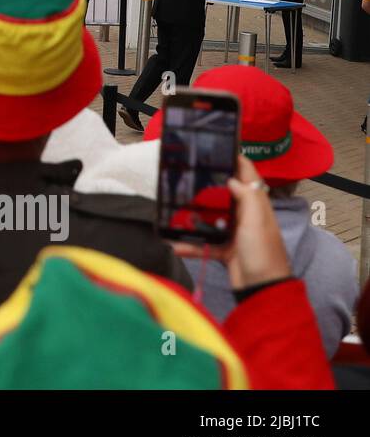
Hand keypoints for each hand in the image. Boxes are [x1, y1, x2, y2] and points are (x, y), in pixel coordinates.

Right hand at [171, 156, 290, 290]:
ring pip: (211, 217)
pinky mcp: (224, 249)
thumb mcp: (256, 221)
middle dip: (210, 183)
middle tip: (190, 172)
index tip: (219, 148)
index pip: (248, 177)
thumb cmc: (262, 253)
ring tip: (176, 203)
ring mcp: (234, 233)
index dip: (237, 161)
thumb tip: (232, 178)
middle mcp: (246, 216)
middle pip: (226, 193)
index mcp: (257, 206)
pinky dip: (189, 244)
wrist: (261, 289)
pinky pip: (203, 242)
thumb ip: (247, 197)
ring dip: (195, 214)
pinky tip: (173, 244)